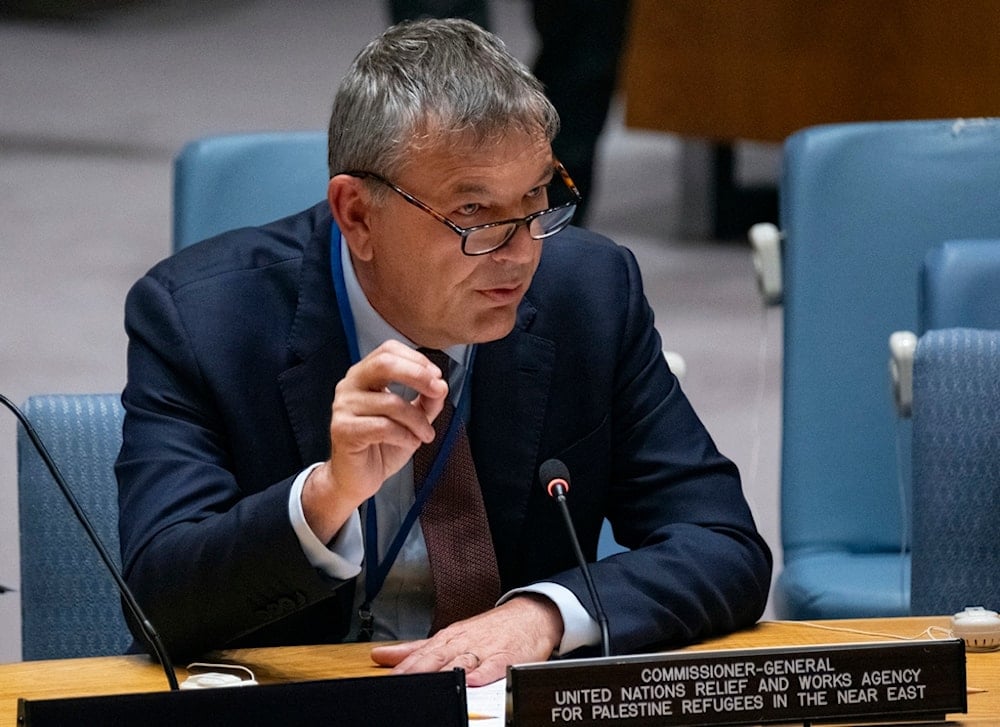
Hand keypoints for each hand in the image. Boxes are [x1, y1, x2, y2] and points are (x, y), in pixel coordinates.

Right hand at [302, 341, 448, 541]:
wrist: (356, 479)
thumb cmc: (381, 445)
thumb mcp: (412, 420)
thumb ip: (427, 401)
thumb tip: (441, 385)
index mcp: (364, 376)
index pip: (388, 350)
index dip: (416, 360)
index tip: (436, 378)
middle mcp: (350, 385)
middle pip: (384, 364)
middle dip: (418, 376)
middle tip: (437, 392)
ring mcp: (343, 407)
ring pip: (391, 402)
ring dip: (418, 420)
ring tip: (426, 434)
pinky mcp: (343, 430)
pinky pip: (383, 426)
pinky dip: (404, 435)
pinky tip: (409, 442)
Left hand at [369, 595, 563, 685]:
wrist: (529, 616)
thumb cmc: (490, 630)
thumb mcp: (451, 635)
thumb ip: (416, 649)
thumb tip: (382, 655)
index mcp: (448, 639)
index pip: (421, 653)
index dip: (404, 666)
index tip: (387, 678)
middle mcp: (463, 643)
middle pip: (436, 657)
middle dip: (417, 670)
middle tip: (400, 681)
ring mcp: (485, 649)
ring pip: (460, 661)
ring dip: (443, 672)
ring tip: (427, 683)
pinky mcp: (506, 657)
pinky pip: (494, 666)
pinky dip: (482, 673)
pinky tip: (472, 681)